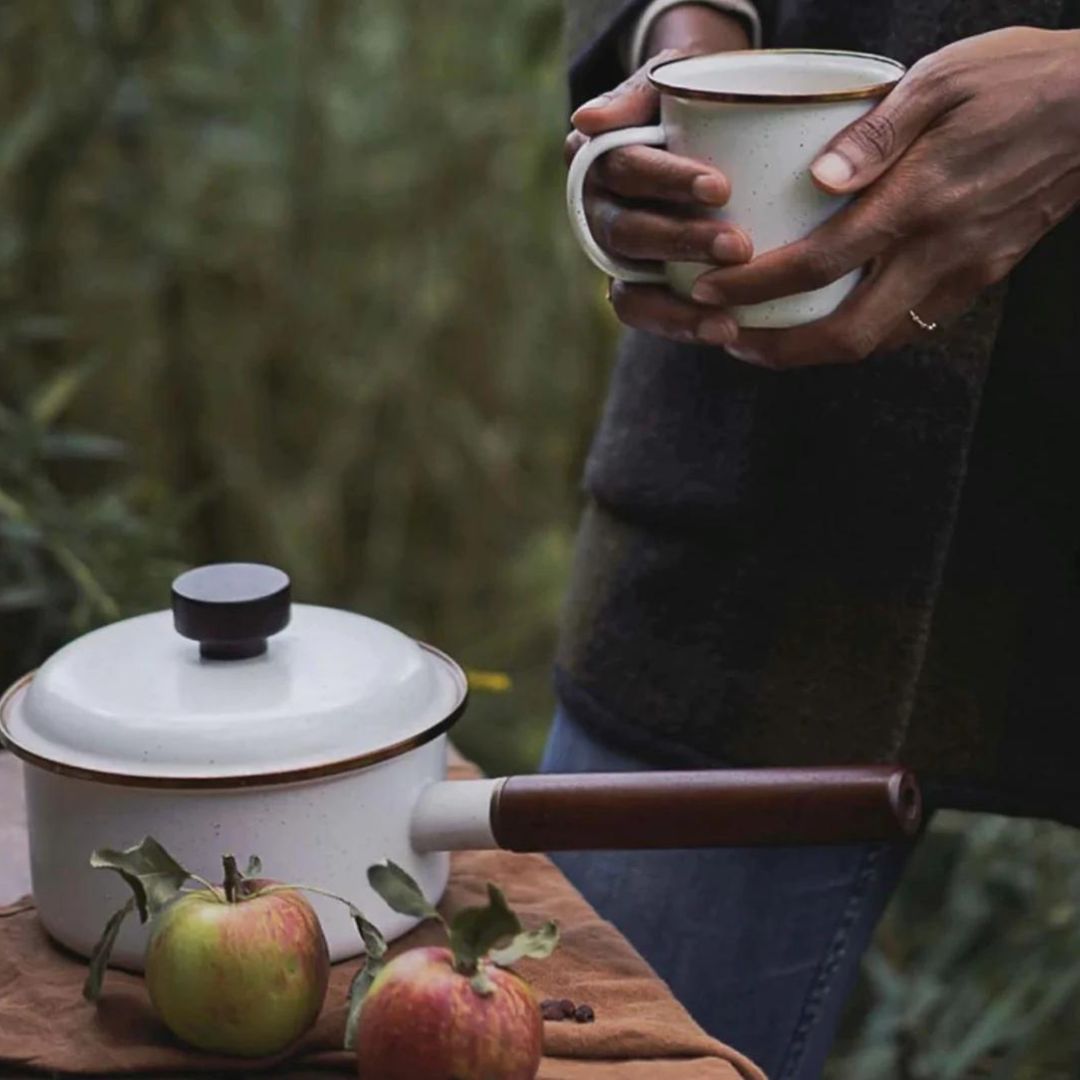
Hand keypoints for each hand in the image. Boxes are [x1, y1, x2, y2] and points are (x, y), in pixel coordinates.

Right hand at [569, 10, 753, 348]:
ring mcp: (614, 255)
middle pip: (629, 231)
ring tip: (728, 318)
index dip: (668, 181)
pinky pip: (644, 314)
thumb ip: (636, 92)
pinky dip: (680, 325)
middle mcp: (595, 209)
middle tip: (739, 247)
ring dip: (679, 304)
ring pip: (630, 287)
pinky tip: (725, 330)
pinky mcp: (634, 287)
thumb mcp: (669, 76)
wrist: (700, 125)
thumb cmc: (688, 99)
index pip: (626, 168)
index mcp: (595, 155)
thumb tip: (586, 121)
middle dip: (682, 242)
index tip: (720, 188)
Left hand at [688, 27, 1079, 368]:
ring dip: (815, 351)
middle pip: (845, 335)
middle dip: (778, 351)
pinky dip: (860, 333)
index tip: (712, 290)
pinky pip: (909, 326)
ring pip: (877, 342)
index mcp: (919, 201)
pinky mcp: (980, 279)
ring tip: (768, 337)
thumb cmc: (1020, 80)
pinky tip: (831, 316)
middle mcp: (939, 253)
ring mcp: (963, 275)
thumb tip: (817, 179)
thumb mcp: (943, 79)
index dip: (756, 287)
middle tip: (730, 340)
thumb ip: (875, 133)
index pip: (818, 263)